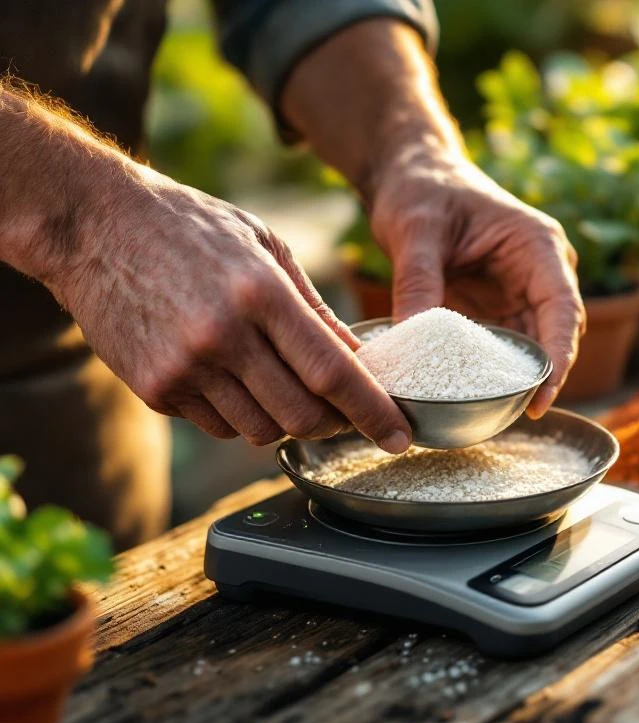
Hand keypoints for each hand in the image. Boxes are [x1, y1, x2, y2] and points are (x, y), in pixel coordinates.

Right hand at [51, 173, 411, 450]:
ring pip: (262, 431)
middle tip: (343, 411)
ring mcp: (184, 368)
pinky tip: (236, 380)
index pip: (333, 372)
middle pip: (302, 415)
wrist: (93, 225)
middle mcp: (223, 337)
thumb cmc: (191, 227)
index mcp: (261, 293)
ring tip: (282, 384)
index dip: (374, 411)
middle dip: (334, 423)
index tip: (400, 435)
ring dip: (287, 420)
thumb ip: (314, 309)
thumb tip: (359, 361)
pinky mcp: (155, 389)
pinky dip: (242, 415)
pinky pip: (220, 426)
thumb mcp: (266, 246)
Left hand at [368, 149, 584, 414]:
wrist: (410, 175)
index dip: (559, 357)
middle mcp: (541, 271)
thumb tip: (410, 338)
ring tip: (493, 415)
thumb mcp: (414, 231)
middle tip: (514, 418)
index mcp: (538, 246)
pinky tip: (474, 394)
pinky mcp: (499, 306)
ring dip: (519, 378)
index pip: (563, 310)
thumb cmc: (421, 190)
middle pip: (556, 335)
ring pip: (534, 346)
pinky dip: (494, 370)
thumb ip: (416, 282)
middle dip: (542, 377)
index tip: (542, 398)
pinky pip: (506, 346)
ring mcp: (522, 291)